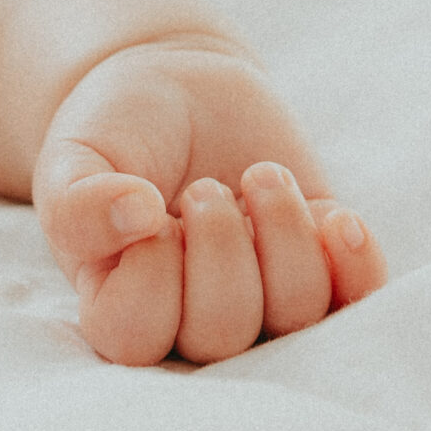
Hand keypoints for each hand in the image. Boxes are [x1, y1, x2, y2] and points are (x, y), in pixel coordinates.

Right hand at [32, 42, 384, 364]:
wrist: (179, 93)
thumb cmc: (116, 134)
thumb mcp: (73, 156)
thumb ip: (77, 200)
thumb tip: (136, 214)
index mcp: (118, 308)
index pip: (135, 337)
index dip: (150, 272)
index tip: (148, 209)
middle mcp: (191, 324)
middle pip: (221, 336)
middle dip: (220, 246)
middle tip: (203, 189)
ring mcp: (263, 304)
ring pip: (295, 316)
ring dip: (284, 234)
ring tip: (259, 177)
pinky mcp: (320, 271)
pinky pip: (357, 302)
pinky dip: (356, 265)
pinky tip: (333, 217)